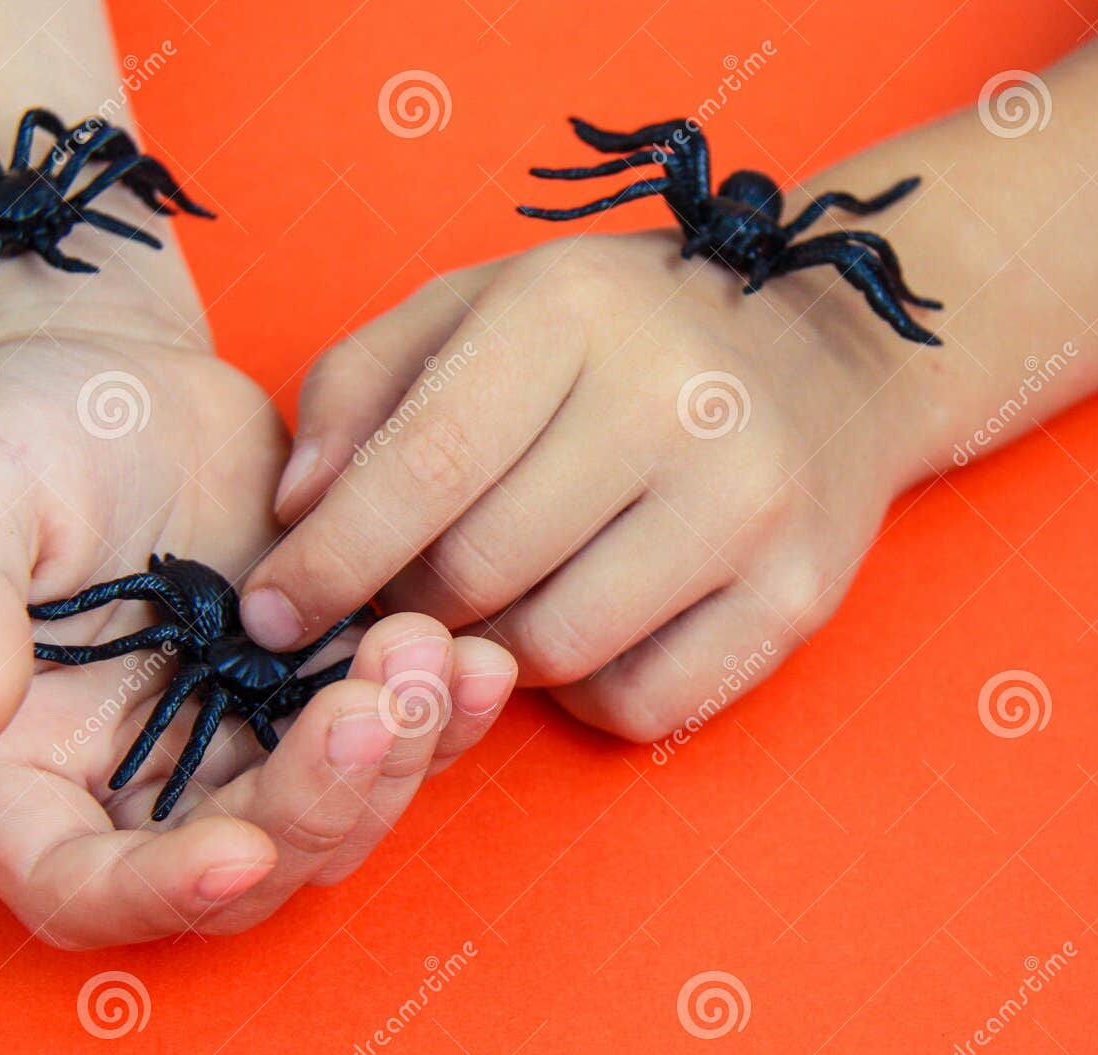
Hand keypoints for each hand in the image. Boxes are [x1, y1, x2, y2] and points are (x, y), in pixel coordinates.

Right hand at [0, 327, 516, 946]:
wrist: (119, 384)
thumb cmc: (16, 436)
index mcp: (32, 771)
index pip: (86, 888)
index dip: (164, 895)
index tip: (242, 850)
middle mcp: (146, 783)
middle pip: (246, 870)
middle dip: (320, 809)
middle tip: (376, 706)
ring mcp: (245, 743)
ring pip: (338, 820)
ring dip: (401, 764)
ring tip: (432, 653)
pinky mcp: (320, 692)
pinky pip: (395, 740)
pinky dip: (446, 719)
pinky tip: (481, 660)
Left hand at [239, 231, 939, 739]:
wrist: (825, 360)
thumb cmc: (620, 337)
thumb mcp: (480, 308)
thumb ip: (363, 386)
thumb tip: (297, 510)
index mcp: (576, 308)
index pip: (426, 462)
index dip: (331, 556)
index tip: (272, 614)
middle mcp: (677, 400)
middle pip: (479, 570)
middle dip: (408, 607)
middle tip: (402, 596)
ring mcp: (751, 505)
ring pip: (552, 651)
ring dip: (493, 651)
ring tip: (499, 602)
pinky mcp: (796, 596)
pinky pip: (638, 703)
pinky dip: (583, 690)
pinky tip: (587, 627)